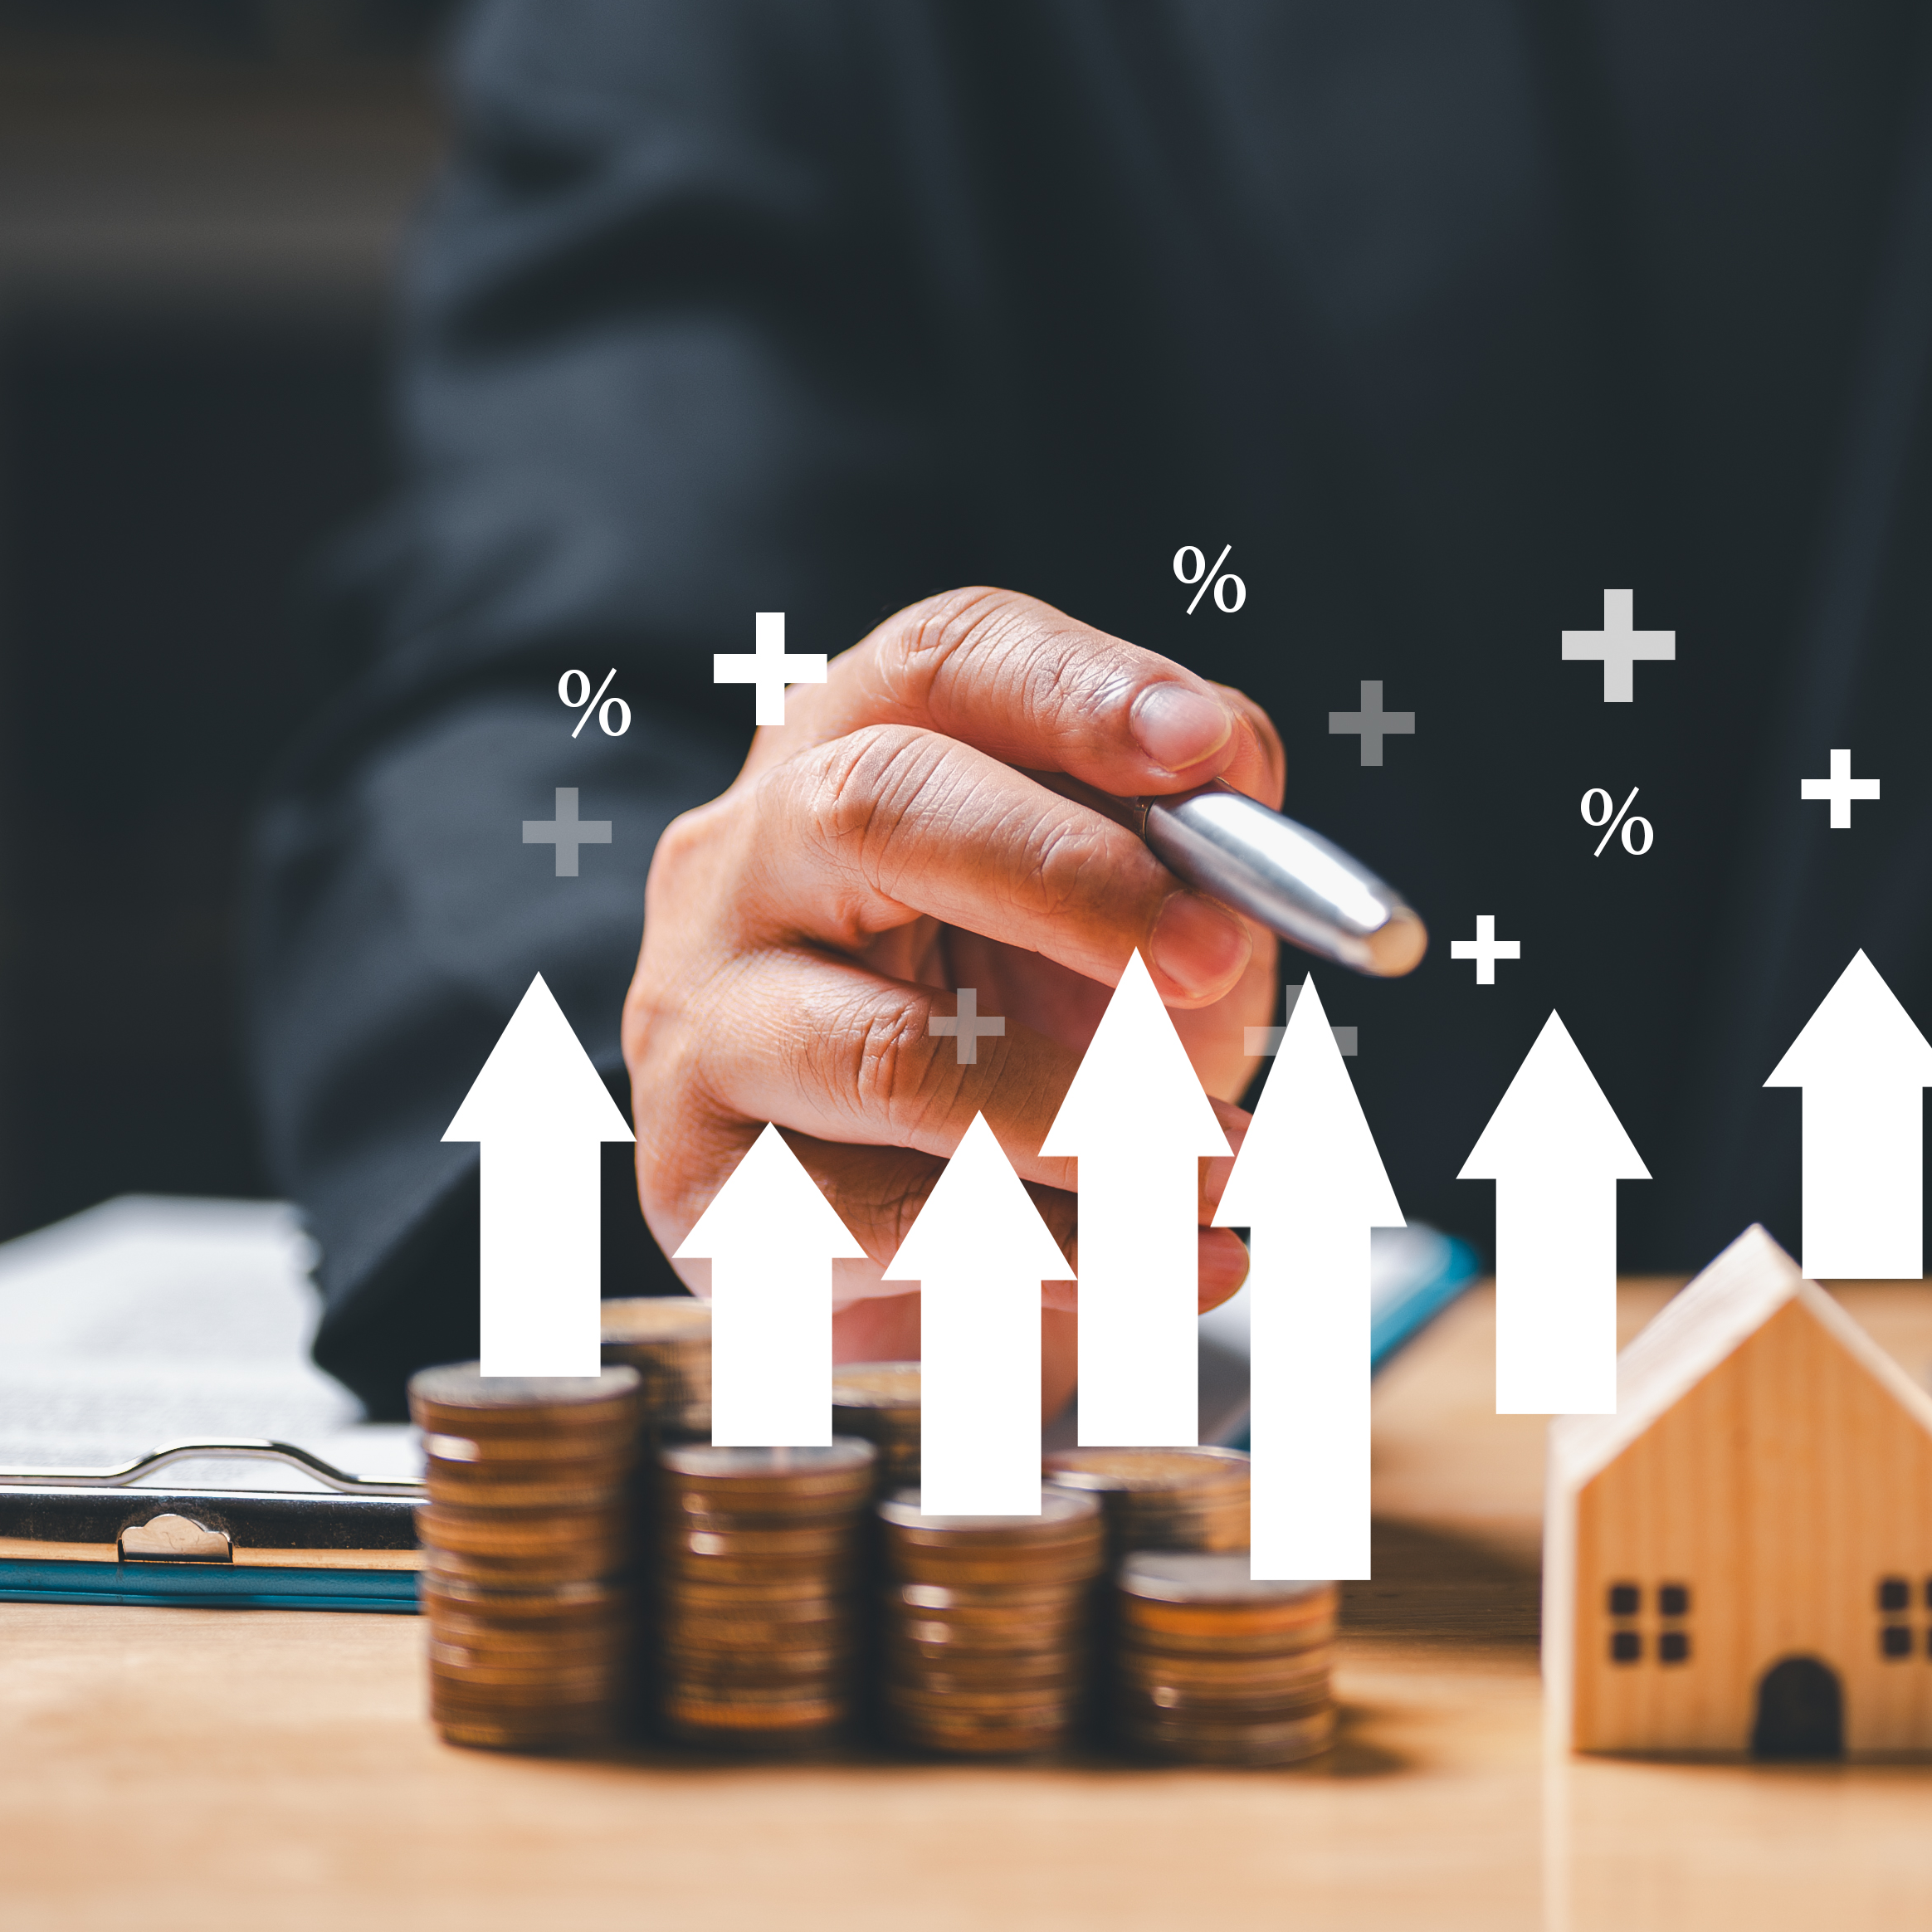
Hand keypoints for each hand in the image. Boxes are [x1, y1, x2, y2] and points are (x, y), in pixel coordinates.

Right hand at [624, 588, 1281, 1364]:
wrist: (940, 1246)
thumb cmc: (1040, 1029)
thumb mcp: (1136, 917)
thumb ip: (1190, 836)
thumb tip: (1229, 771)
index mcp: (857, 742)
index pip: (944, 661)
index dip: (1075, 691)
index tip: (1203, 752)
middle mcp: (746, 854)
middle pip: (878, 807)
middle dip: (1073, 880)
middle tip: (1215, 962)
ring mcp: (702, 1015)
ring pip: (886, 1051)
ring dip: (1084, 1119)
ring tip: (1220, 1170)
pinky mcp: (704, 1180)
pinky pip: (892, 1227)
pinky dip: (1065, 1259)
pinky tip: (1178, 1271)